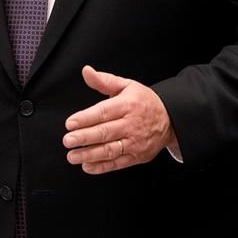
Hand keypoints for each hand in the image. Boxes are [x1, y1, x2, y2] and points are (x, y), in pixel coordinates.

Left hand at [63, 66, 177, 174]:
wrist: (170, 119)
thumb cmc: (144, 102)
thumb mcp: (126, 85)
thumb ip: (104, 80)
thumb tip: (86, 71)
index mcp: (127, 105)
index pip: (103, 112)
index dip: (85, 118)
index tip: (70, 123)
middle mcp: (132, 124)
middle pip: (105, 133)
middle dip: (84, 138)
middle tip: (67, 140)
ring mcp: (135, 142)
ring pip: (110, 150)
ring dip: (89, 155)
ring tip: (73, 156)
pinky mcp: (138, 156)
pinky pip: (118, 163)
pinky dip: (102, 167)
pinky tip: (88, 166)